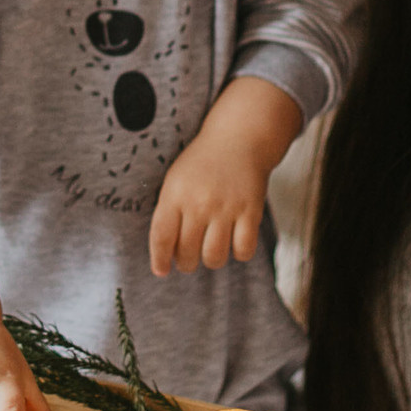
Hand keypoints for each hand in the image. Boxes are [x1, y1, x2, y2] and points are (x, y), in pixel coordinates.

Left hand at [150, 76, 303, 276]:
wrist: (238, 138)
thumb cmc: (202, 164)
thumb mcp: (175, 180)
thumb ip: (168, 213)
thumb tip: (165, 252)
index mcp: (175, 194)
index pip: (161, 236)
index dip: (159, 259)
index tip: (161, 271)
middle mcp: (199, 202)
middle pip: (187, 253)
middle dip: (187, 263)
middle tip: (190, 258)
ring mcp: (226, 207)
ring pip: (214, 257)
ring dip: (212, 260)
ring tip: (212, 250)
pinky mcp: (250, 211)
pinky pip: (243, 249)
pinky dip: (239, 253)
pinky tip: (235, 242)